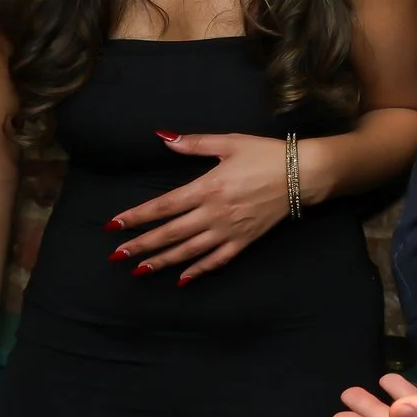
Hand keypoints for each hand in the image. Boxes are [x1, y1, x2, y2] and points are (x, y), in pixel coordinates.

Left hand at [107, 132, 294, 283]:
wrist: (302, 174)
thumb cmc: (265, 154)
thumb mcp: (229, 142)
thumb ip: (194, 143)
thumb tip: (162, 137)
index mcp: (207, 187)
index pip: (163, 206)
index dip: (137, 216)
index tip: (114, 225)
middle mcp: (214, 213)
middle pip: (170, 233)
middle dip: (141, 245)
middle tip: (117, 256)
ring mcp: (229, 231)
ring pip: (188, 251)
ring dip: (162, 261)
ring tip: (139, 270)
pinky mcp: (244, 241)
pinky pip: (216, 261)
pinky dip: (198, 271)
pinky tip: (181, 279)